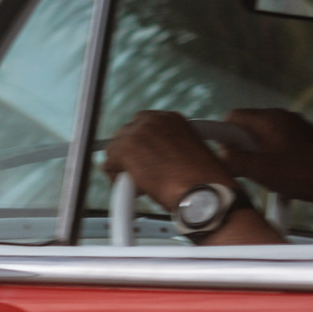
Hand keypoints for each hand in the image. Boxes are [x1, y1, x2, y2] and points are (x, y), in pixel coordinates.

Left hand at [103, 110, 228, 207]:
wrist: (203, 192)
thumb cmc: (202, 181)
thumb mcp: (189, 153)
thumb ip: (169, 148)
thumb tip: (155, 157)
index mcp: (170, 119)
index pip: (142, 128)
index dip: (144, 150)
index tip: (150, 162)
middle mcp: (154, 120)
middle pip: (125, 136)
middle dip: (132, 156)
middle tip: (147, 176)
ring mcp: (138, 132)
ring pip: (114, 150)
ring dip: (125, 168)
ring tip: (145, 183)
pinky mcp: (126, 148)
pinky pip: (108, 167)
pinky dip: (118, 181)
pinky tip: (138, 189)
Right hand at [214, 108, 312, 203]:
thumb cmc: (303, 175)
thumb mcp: (260, 170)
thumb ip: (234, 160)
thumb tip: (221, 154)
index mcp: (270, 119)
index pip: (233, 116)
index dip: (222, 133)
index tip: (220, 150)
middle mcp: (283, 117)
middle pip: (248, 126)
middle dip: (240, 145)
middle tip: (243, 166)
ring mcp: (297, 127)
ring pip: (264, 135)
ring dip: (257, 152)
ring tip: (263, 172)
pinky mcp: (306, 138)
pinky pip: (279, 142)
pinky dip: (273, 154)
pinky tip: (279, 173)